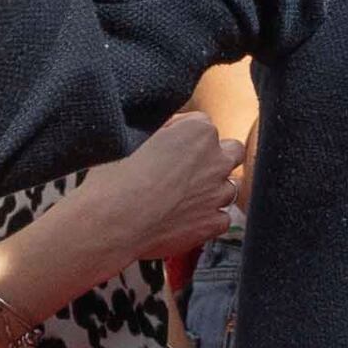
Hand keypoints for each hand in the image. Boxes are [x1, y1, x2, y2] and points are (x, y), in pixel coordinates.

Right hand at [57, 104, 249, 273]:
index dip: (184, 137)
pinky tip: (184, 221)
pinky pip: (221, 219)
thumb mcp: (135, 138)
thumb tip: (166, 137)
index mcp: (198, 131)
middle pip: (231, 152)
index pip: (202, 124)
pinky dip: (207, 220)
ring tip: (180, 200)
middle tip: (188, 171)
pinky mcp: (213, 223)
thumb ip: (163, 134)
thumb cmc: (117, 178)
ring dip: (211, 191)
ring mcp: (218, 193)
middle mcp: (216, 159)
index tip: (167, 147)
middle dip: (215, 159)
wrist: (115, 219)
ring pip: (228, 188)